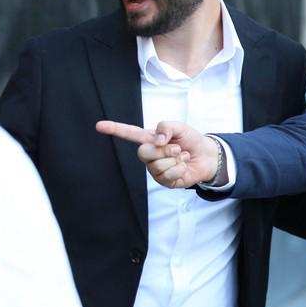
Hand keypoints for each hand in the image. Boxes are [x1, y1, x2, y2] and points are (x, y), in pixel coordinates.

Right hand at [96, 120, 218, 187]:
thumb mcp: (181, 127)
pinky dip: (180, 168)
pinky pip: (168, 175)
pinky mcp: (164, 181)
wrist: (206, 155)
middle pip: (142, 153)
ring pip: (157, 166)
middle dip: (164, 150)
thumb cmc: (190, 140)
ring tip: (181, 156)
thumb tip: (158, 139)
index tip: (98, 125)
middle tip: (177, 148)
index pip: (128, 134)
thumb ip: (167, 127)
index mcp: (149, 139)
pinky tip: (183, 165)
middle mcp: (149, 155)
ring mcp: (154, 169)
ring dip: (175, 159)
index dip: (114, 129)